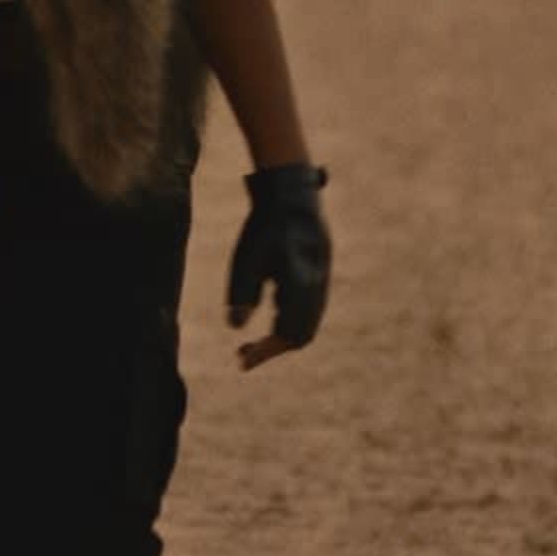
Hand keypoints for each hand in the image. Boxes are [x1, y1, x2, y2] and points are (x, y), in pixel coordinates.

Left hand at [224, 160, 330, 369]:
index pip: (287, 334)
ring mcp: (321, 282)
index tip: (241, 360)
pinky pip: (308, 309)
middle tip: (243, 352)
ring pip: (307, 323)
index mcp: (300, 285)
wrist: (292, 195)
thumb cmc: (266, 225)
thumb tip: (235, 326)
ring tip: (251, 340)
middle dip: (273, 348)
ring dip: (282, 335)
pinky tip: (269, 311)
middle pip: (301, 335)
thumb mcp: (247, 257)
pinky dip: (288, 320)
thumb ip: (242, 292)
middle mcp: (316, 287)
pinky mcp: (318, 276)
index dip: (265, 352)